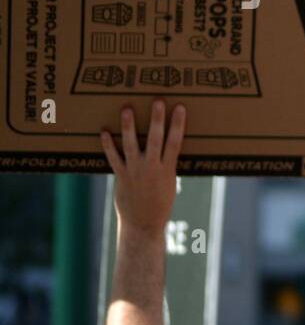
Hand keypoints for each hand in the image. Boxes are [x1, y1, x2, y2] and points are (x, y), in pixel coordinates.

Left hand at [101, 100, 184, 233]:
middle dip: (157, 118)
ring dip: (128, 125)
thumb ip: (167, 165)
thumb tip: (166, 148)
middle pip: (155, 138)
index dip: (178, 124)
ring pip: (131, 144)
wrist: (144, 224)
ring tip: (126, 108)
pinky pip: (113, 157)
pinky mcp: (121, 175)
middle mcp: (151, 167)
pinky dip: (108, 144)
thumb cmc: (160, 205)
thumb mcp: (170, 184)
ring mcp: (134, 170)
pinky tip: (104, 132)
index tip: (180, 108)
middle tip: (158, 100)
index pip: (175, 142)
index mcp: (168, 169)